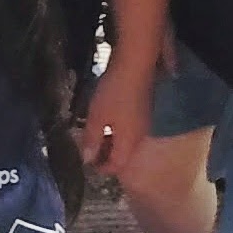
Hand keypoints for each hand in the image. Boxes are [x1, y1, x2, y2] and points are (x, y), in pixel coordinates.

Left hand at [77, 51, 153, 171]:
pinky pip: (131, 129)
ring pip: (128, 141)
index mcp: (129, 143)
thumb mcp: (97, 117)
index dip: (103, 168)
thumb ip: (91, 139)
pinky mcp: (145, 110)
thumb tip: (87, 159)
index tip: (89, 164)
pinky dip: (118, 130)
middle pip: (124, 155)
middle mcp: (140, 137)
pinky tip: (109, 119)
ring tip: (97, 135)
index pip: (117, 165)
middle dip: (107, 155)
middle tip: (91, 150)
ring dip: (112, 142)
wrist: (136, 65)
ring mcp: (145, 123)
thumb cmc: (114, 93)